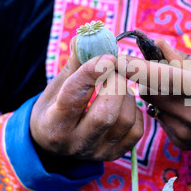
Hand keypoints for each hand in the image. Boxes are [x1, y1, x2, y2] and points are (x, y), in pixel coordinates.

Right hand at [30, 38, 143, 161]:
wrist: (53, 142)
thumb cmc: (54, 108)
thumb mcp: (55, 87)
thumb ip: (74, 64)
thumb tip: (89, 37)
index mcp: (54, 125)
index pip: (74, 97)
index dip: (91, 73)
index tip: (106, 55)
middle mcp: (76, 143)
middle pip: (106, 113)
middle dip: (115, 83)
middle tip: (114, 69)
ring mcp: (97, 152)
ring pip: (125, 120)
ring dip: (127, 95)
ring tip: (116, 85)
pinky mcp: (114, 153)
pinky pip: (136, 130)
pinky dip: (135, 111)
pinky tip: (123, 102)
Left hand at [119, 39, 190, 152]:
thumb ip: (181, 59)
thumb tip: (154, 45)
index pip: (161, 76)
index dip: (135, 67)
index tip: (115, 59)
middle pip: (150, 90)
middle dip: (147, 77)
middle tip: (158, 68)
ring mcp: (186, 133)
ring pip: (151, 105)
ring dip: (156, 93)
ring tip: (177, 90)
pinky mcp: (181, 143)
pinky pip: (159, 118)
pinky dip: (164, 109)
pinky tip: (183, 108)